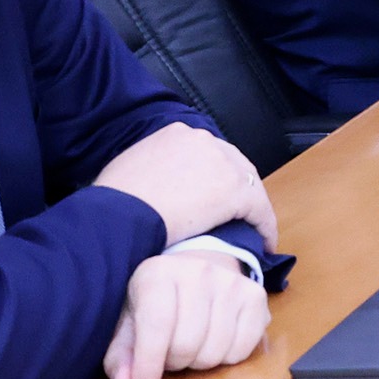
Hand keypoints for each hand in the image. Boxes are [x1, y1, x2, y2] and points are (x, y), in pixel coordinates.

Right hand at [95, 123, 275, 248]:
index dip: (216, 178)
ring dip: (253, 211)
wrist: (119, 218)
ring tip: (253, 233)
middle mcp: (204, 141)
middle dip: (239, 192)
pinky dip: (264, 227)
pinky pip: (260, 210)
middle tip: (240, 216)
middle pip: (234, 166)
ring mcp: (223, 163)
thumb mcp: (130, 168)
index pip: (209, 155)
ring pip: (250, 187)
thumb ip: (152, 167)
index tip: (216, 197)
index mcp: (178, 134)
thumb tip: (157, 184)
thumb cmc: (114, 202)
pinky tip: (263, 243)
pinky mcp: (237, 190)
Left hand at [104, 246, 270, 378]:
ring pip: (215, 352)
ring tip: (191, 347)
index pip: (157, 324)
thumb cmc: (157, 302)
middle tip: (169, 355)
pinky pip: (241, 351)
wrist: (197, 271)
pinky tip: (215, 343)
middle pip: (187, 344)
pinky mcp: (256, 296)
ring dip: (198, 362)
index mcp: (158, 272)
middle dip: (174, 362)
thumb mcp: (129, 322)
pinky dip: (225, 359)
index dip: (149, 363)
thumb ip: (122, 355)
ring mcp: (232, 282)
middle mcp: (198, 270)